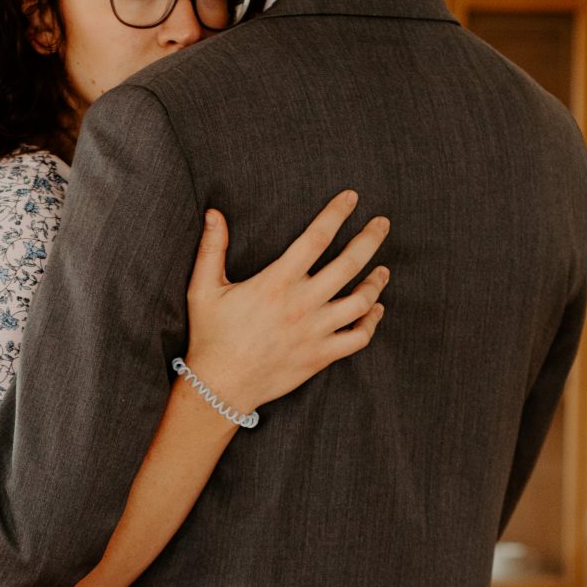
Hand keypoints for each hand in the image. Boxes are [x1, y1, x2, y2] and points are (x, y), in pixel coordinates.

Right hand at [183, 189, 387, 417]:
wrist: (219, 387)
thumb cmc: (211, 337)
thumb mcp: (203, 289)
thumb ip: (211, 249)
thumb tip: (214, 213)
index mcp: (276, 283)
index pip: (316, 238)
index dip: (337, 214)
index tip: (351, 198)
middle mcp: (302, 305)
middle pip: (349, 264)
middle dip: (370, 239)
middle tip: (382, 223)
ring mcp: (315, 332)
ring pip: (361, 301)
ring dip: (376, 282)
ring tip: (383, 269)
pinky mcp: (320, 356)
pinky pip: (358, 339)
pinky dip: (372, 322)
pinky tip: (375, 309)